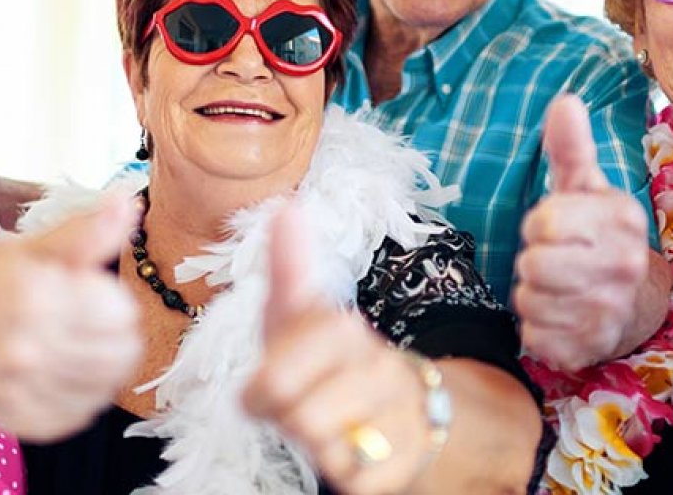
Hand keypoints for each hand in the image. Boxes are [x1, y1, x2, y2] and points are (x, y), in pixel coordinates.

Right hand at [0, 190, 142, 439]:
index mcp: (31, 298)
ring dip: (103, 365)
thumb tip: (128, 199)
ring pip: (107, 386)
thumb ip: (86, 230)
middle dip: (115, 334)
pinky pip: (83, 413)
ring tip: (76, 344)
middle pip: (120, 354)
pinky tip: (62, 370)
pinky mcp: (20, 419)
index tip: (91, 293)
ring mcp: (19, 390)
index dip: (113, 300)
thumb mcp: (33, 247)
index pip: (120, 313)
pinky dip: (82, 393)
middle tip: (88, 321)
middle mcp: (23, 349)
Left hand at [243, 205, 432, 493]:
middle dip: (291, 422)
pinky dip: (347, 477)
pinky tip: (352, 454)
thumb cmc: (328, 358)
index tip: (265, 390)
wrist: (405, 404)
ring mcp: (399, 419)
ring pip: (330, 456)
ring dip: (318, 450)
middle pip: (303, 419)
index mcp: (344, 332)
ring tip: (326, 428)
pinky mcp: (407, 466)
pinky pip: (358, 485)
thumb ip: (289, 265)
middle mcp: (379, 371)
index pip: (277, 377)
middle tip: (298, 411)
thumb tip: (286, 205)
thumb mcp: (301, 313)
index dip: (266, 389)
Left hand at [514, 94, 649, 370]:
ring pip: (529, 300)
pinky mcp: (592, 348)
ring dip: (532, 294)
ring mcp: (610, 312)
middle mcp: (624, 267)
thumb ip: (570, 148)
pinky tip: (559, 317)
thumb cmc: (596, 236)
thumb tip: (565, 101)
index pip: (544, 222)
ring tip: (557, 287)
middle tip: (553, 259)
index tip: (553, 228)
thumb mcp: (584, 189)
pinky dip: (536, 328)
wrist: (637, 303)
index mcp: (621, 219)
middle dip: (532, 261)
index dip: (537, 225)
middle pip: (534, 264)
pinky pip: (535, 336)